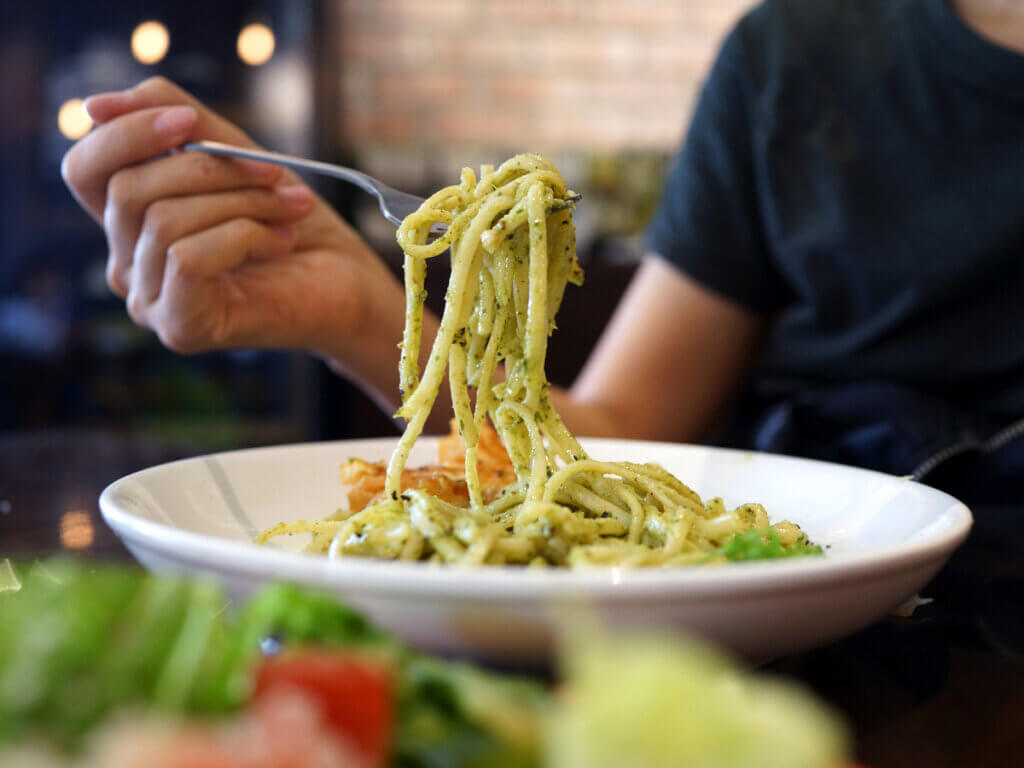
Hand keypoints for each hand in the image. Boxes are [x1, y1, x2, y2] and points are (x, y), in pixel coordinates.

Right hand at [61, 77, 397, 357]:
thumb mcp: (238, 158)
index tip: (189, 119)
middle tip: (274, 173)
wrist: (351, 286)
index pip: (85, 170)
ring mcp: (150, 301)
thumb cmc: (297, 224)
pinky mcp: (180, 326)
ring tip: (292, 208)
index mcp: (133, 224)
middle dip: (210, 166)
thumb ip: (178, 124)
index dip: (125, 133)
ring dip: (242, 201)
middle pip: (128, 188)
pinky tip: (281, 243)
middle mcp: (129, 266)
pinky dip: (245, 235)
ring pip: (163, 220)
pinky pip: (186, 257)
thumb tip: (97, 105)